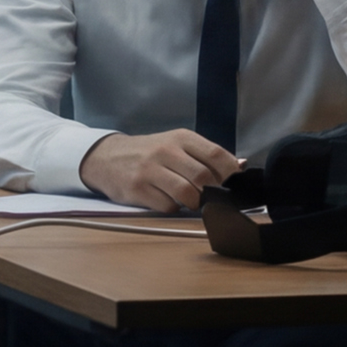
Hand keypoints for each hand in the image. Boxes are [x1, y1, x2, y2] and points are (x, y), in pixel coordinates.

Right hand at [83, 128, 241, 212]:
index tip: (230, 183)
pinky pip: (168, 206)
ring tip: (189, 200)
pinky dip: (173, 208)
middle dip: (211, 192)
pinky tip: (166, 199)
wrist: (106, 157)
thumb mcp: (176, 145)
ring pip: (188, 195)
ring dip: (194, 203)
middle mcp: (165, 151)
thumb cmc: (149, 153)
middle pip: (204, 178)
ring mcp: (150, 170)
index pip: (216, 155)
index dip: (229, 173)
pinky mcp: (137, 189)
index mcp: (180, 138)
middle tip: (208, 196)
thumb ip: (206, 155)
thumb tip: (240, 166)